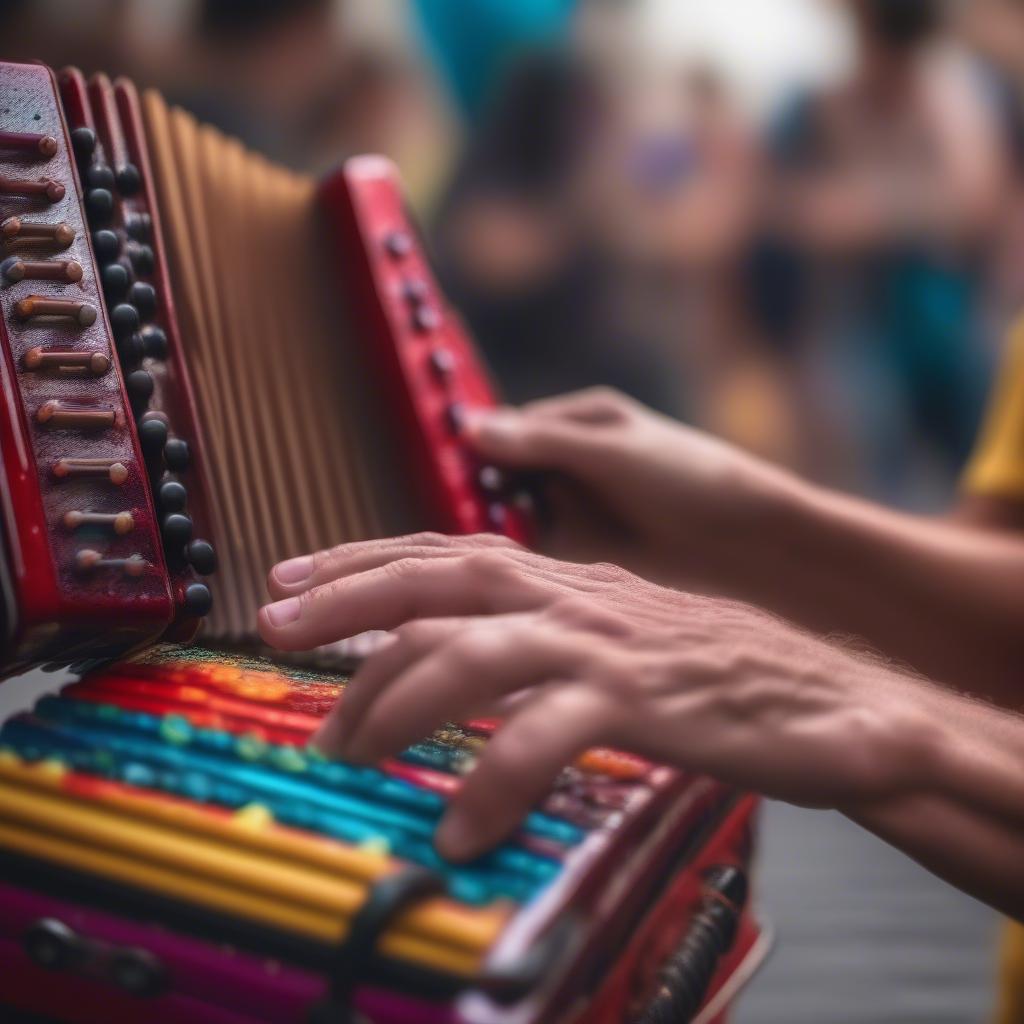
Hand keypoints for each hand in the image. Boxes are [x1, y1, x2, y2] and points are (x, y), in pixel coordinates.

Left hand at [258, 534, 927, 860]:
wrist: (824, 696)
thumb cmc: (709, 674)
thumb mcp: (612, 636)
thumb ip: (541, 631)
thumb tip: (460, 650)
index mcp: (565, 578)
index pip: (444, 549)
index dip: (362, 557)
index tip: (292, 577)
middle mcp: (574, 594)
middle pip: (440, 575)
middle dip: (347, 598)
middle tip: (273, 628)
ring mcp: (604, 643)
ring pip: (472, 649)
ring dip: (395, 696)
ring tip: (345, 752)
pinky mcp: (640, 699)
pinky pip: (544, 736)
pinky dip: (493, 780)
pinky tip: (461, 829)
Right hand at [464, 388, 795, 587]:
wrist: (747, 545)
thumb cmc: (688, 478)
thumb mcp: (613, 451)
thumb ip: (543, 442)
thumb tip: (470, 428)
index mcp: (579, 422)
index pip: (507, 428)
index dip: (473, 447)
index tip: (438, 464)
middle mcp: (569, 462)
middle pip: (502, 473)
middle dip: (477, 489)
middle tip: (448, 508)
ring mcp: (574, 508)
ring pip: (512, 513)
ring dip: (492, 525)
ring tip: (465, 539)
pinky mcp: (581, 552)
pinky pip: (532, 549)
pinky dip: (514, 555)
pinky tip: (494, 565)